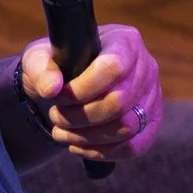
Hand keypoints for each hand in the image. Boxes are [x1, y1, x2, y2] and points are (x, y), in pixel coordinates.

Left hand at [20, 24, 160, 161]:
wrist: (70, 83)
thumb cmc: (58, 66)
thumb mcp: (39, 59)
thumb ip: (40, 69)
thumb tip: (51, 88)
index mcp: (125, 41)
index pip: (114, 68)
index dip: (83, 89)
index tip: (58, 97)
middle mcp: (147, 67)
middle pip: (119, 102)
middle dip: (80, 117)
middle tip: (57, 117)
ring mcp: (153, 96)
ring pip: (127, 127)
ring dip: (87, 137)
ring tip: (63, 132)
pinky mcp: (151, 122)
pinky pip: (134, 146)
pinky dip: (103, 151)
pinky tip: (80, 145)